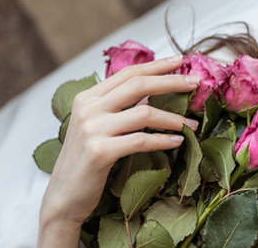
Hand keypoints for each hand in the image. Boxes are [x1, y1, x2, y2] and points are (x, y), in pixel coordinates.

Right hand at [39, 55, 199, 245]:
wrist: (63, 197)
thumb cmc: (85, 163)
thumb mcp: (97, 128)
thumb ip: (118, 109)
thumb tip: (153, 94)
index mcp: (87, 98)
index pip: (127, 73)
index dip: (156, 65)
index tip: (180, 61)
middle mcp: (88, 109)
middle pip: (137, 85)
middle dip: (171, 82)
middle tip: (195, 83)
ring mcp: (92, 129)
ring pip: (144, 114)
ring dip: (173, 118)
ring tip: (192, 125)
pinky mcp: (100, 152)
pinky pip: (141, 141)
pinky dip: (163, 140)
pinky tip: (177, 142)